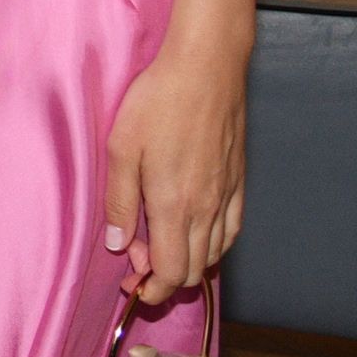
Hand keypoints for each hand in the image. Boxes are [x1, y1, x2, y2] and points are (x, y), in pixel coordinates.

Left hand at [103, 36, 247, 303]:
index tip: (129, 282)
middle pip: (192, 271)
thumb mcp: (121, 148)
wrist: (207, 68)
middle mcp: (206, 209)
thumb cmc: (158, 102)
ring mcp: (227, 196)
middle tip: (136, 258)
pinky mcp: (239, 181)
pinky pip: (232, 230)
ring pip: (214, 254)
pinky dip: (213, 244)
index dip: (150, 289)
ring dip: (188, 261)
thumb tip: (117, 244)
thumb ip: (118, 201)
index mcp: (174, 205)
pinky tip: (194, 230)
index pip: (170, 273)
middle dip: (163, 279)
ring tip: (159, 242)